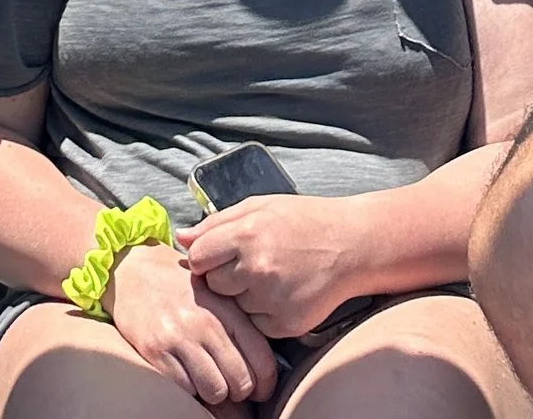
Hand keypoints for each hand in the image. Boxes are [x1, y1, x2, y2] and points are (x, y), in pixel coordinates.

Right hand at [105, 238, 278, 402]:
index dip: (264, 384)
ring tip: (205, 378)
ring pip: (215, 391)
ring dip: (212, 392)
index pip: (261, 359)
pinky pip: (185, 390)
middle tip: (228, 384)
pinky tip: (183, 372)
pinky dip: (187, 389)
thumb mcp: (214, 292)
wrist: (132, 267)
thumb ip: (237, 323)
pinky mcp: (156, 350)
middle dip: (237, 391)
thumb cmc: (178, 283)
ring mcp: (180, 336)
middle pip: (240, 382)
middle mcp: (206, 322)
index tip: (258, 389)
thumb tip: (259, 369)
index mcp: (226, 307)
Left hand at [179, 196, 359, 341]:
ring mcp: (271, 300)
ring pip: (234, 307)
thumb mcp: (259, 206)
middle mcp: (256, 269)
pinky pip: (256, 324)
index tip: (218, 254)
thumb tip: (182, 237)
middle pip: (213, 285)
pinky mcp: (285, 324)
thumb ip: (216, 222)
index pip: (198, 258)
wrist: (351, 245)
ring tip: (271, 275)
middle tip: (250, 263)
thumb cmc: (302, 221)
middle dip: (225, 276)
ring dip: (244, 295)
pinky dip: (264, 312)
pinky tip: (283, 292)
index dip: (205, 256)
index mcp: (246, 234)